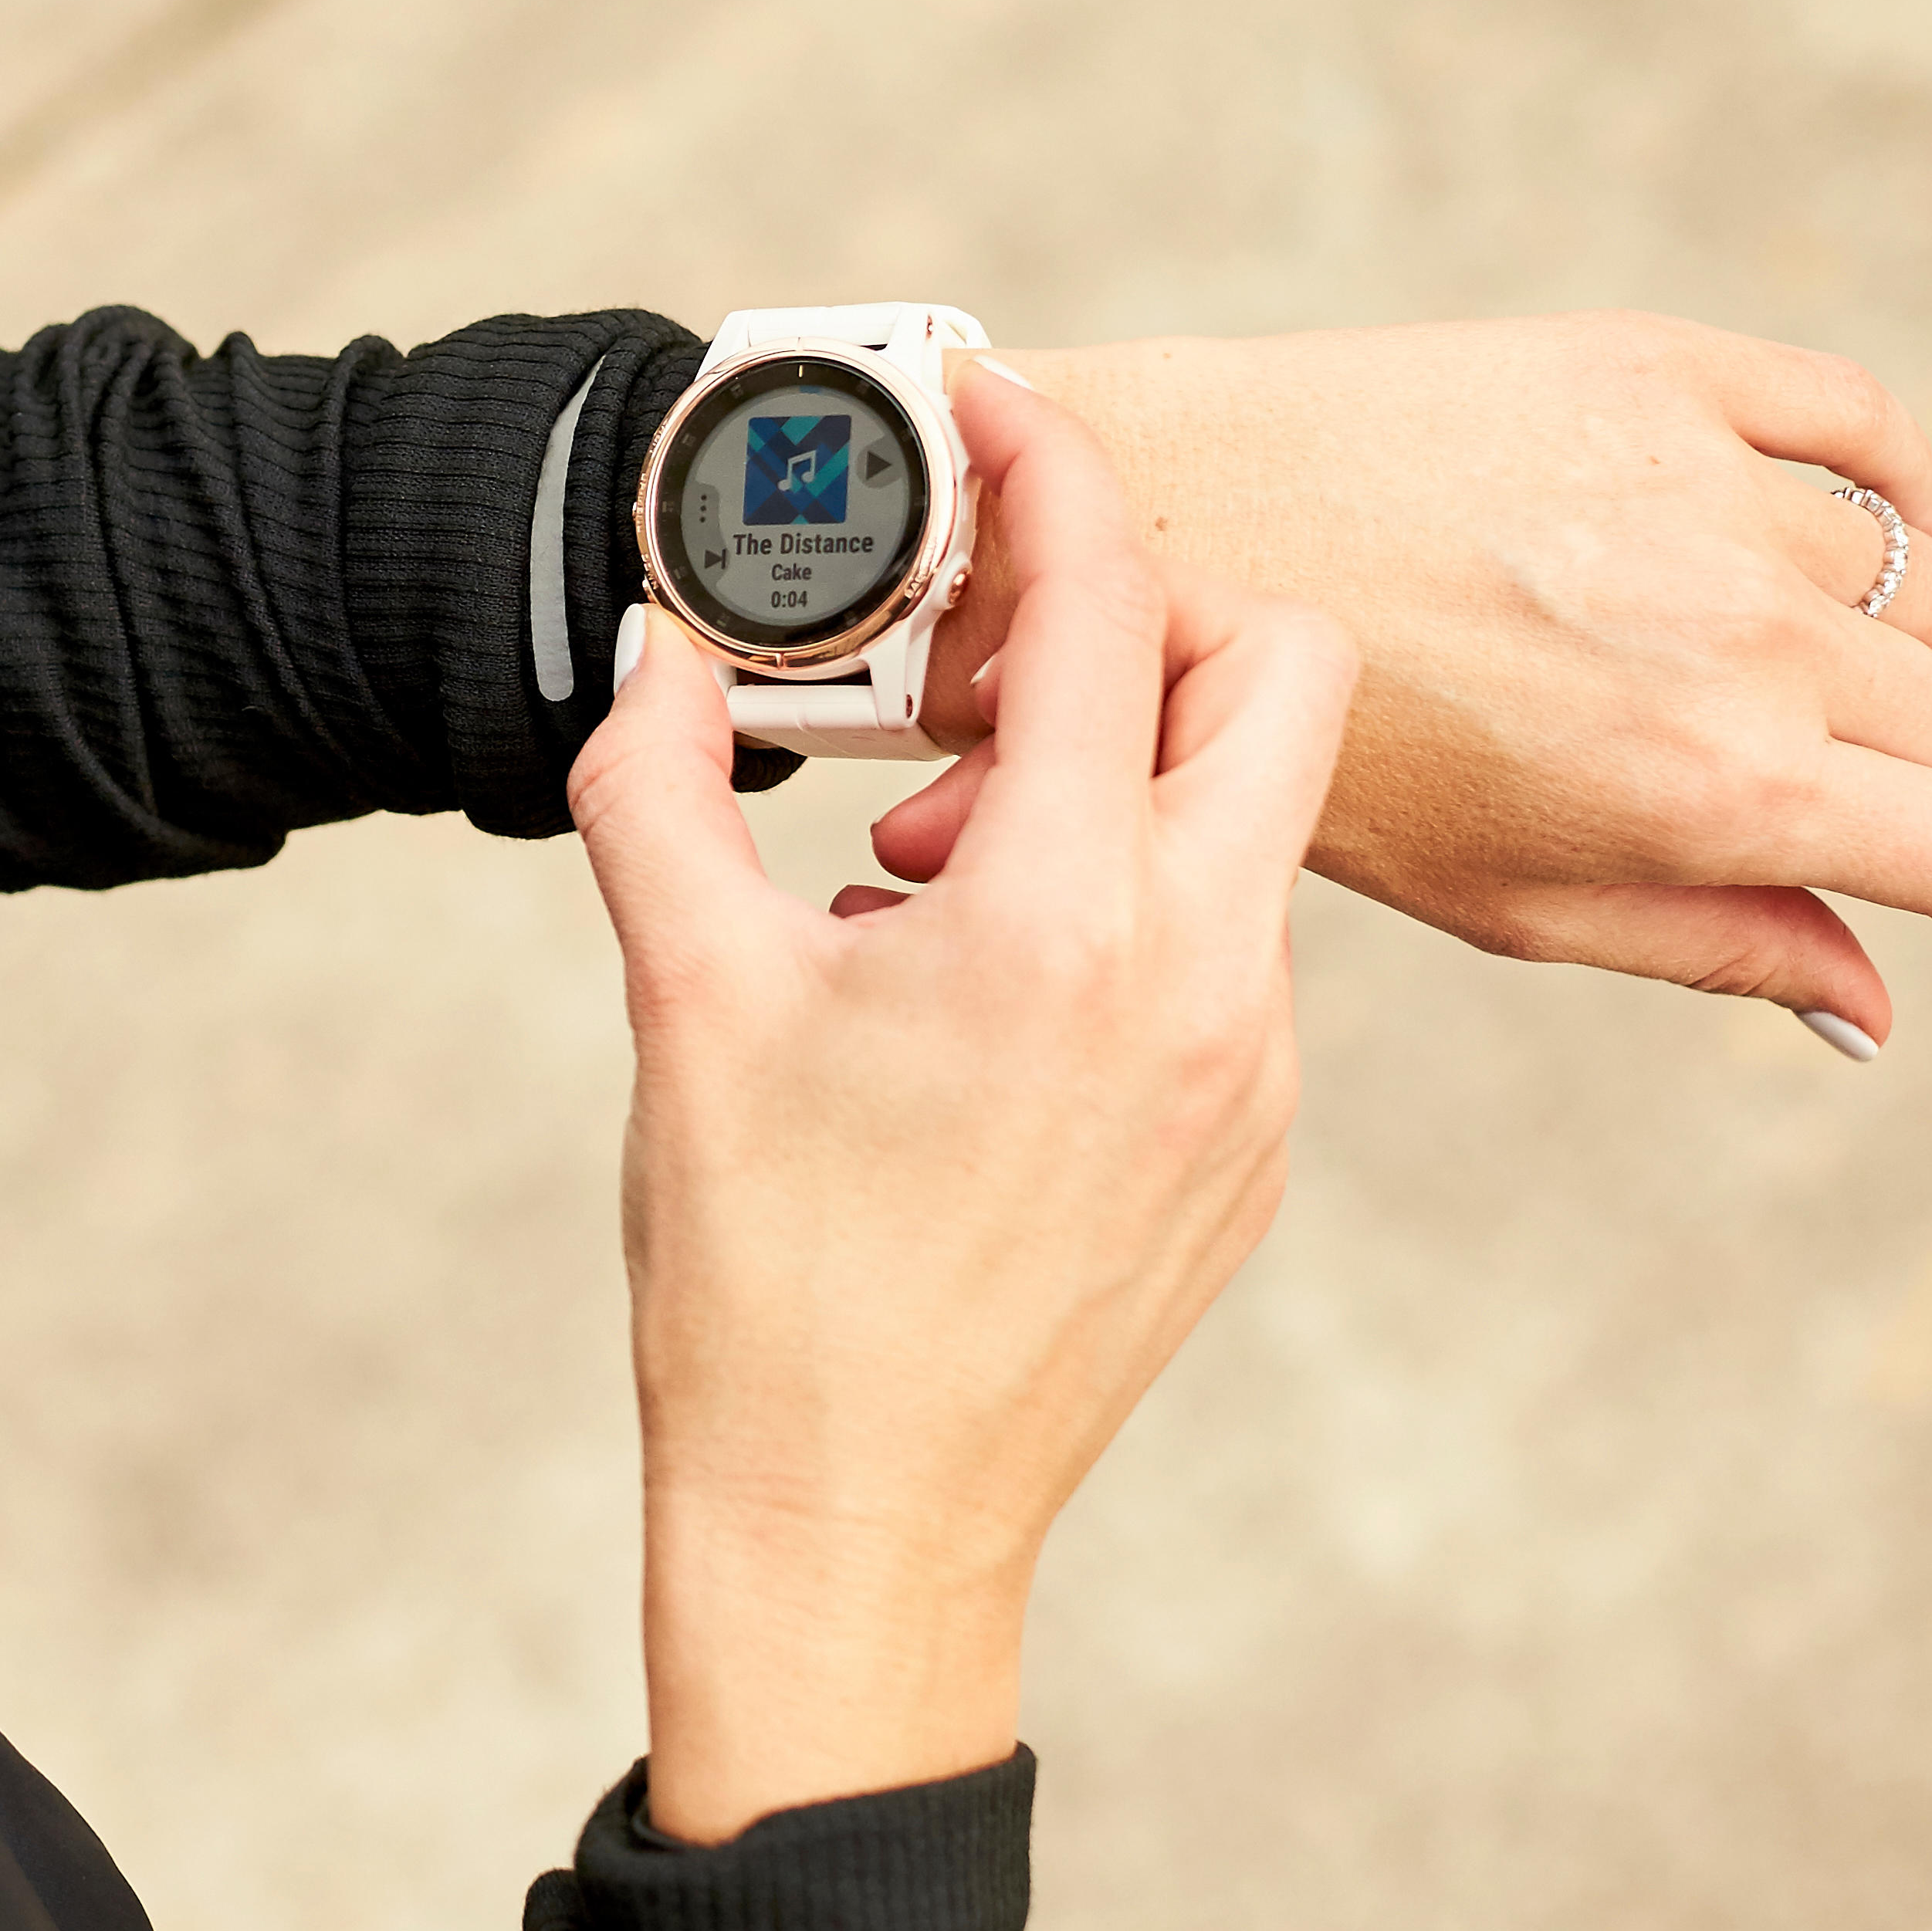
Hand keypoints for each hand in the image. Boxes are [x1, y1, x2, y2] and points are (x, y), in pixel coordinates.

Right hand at [570, 360, 1354, 1842]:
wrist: (855, 1522)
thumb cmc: (761, 1277)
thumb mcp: (686, 1001)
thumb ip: (658, 788)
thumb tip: (654, 653)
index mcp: (1065, 926)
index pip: (1112, 612)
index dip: (1052, 472)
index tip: (991, 408)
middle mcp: (1205, 985)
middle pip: (1277, 672)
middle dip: (1141, 619)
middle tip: (979, 673)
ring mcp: (1251, 1075)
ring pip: (1256, 818)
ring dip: (1110, 776)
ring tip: (917, 864)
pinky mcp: (1251, 1151)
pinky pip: (1230, 951)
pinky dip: (1122, 906)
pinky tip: (965, 987)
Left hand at [908, 316, 1931, 1050]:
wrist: (1163, 534)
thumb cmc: (1310, 744)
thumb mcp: (1495, 891)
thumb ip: (1704, 941)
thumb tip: (1874, 1010)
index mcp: (1709, 788)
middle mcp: (1735, 640)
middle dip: (1900, 770)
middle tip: (1804, 776)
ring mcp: (1701, 493)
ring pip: (1907, 580)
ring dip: (1860, 631)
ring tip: (1751, 655)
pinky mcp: (1656, 372)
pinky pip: (1861, 421)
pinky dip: (1889, 479)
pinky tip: (1853, 523)